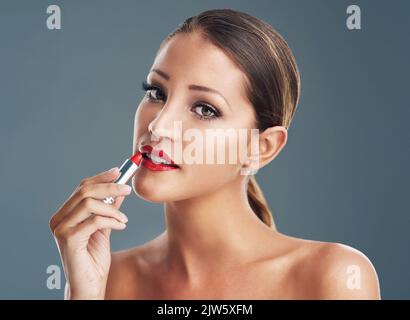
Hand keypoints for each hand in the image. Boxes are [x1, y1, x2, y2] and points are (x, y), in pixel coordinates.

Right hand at [49, 167, 131, 298]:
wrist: (90, 284)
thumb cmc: (94, 258)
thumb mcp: (105, 228)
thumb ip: (109, 209)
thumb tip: (120, 190)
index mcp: (65, 214)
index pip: (81, 187)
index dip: (100, 178)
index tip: (118, 172)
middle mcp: (59, 219)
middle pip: (84, 191)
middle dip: (109, 187)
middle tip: (127, 189)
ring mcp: (61, 228)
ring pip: (89, 203)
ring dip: (112, 208)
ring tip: (124, 218)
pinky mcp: (68, 238)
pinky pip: (94, 220)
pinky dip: (112, 220)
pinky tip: (121, 226)